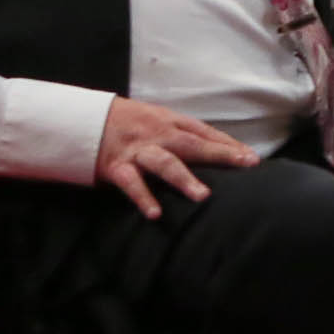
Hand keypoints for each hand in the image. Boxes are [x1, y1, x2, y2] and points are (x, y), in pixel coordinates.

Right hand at [93, 95, 253, 218]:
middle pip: (193, 143)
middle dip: (221, 154)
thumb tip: (213, 149)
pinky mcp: (116, 166)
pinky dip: (144, 197)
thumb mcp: (155, 120)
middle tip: (246, 164)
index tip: (252, 158)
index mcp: (168, 121)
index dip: (228, 144)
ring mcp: (137, 150)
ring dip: (184, 179)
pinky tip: (155, 214)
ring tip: (203, 196)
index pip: (204, 132)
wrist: (81, 119)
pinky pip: (132, 183)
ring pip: (165, 163)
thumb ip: (180, 134)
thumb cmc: (125, 123)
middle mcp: (156, 133)